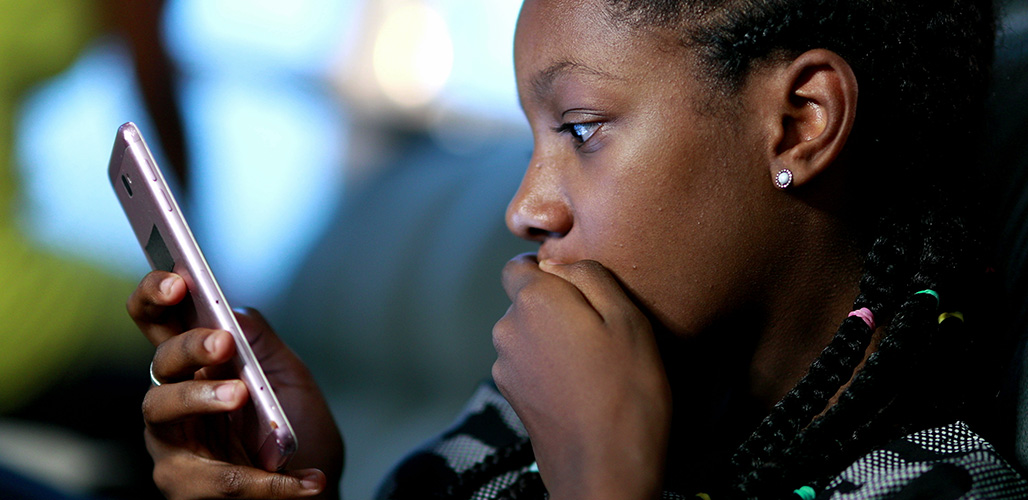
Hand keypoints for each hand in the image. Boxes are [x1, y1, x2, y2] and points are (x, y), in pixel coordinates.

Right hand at [130, 271, 343, 498]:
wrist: (316, 482)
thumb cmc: (294, 426)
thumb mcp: (288, 376)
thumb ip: (258, 341)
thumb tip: (229, 310)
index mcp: (194, 363)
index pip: (157, 320)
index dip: (154, 295)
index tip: (177, 281)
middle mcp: (173, 397)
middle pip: (160, 363)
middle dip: (188, 346)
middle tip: (222, 343)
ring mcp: (172, 442)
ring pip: (163, 411)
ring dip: (203, 398)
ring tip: (241, 395)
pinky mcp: (185, 485)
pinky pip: (219, 480)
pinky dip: (267, 481)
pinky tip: (306, 479)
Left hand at [492, 254, 671, 499]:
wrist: (606, 472)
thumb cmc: (626, 395)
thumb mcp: (627, 318)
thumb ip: (591, 276)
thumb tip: (564, 265)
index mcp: (534, 302)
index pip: (519, 265)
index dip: (549, 271)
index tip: (581, 289)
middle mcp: (509, 330)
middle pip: (527, 301)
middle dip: (558, 308)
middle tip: (602, 330)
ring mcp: (506, 367)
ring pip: (530, 335)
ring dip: (556, 340)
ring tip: (597, 364)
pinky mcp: (513, 397)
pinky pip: (531, 366)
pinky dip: (551, 369)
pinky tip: (584, 387)